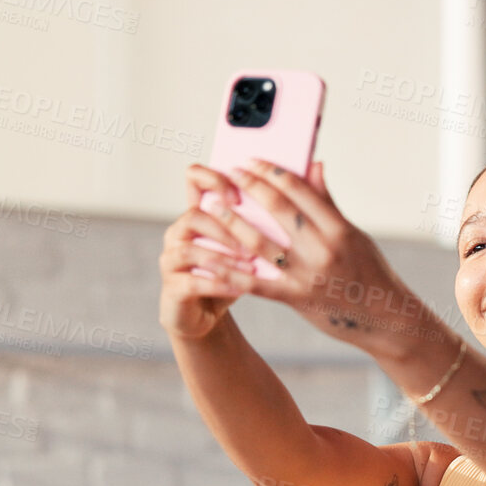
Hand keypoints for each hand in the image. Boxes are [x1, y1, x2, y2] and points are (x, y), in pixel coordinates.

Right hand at [157, 164, 267, 339]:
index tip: (240, 196)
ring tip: (250, 265)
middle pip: (195, 214)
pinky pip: (192, 282)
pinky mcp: (172, 288)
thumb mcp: (254, 244)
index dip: (214, 180)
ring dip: (224, 256)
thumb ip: (274, 213)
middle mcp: (179, 231)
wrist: (206, 313)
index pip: (195, 177)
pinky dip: (218, 283)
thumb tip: (314, 172)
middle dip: (227, 227)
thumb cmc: (235, 274)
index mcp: (199, 212)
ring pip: (190, 249)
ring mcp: (171, 259)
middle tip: (255, 240)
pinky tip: (240, 288)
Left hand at [216, 159, 437, 354]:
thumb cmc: (371, 273)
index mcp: (338, 228)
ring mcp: (308, 275)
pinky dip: (230, 271)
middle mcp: (322, 249)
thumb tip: (314, 165)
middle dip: (248, 188)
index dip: (270, 171)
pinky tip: (210, 260)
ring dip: (231, 223)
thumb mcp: (355, 235)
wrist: (385, 319)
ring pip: (259, 243)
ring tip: (213, 208)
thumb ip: (328, 203)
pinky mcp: (295, 298)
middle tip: (228, 175)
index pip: (298, 189)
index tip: (252, 161)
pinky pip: (255, 283)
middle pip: (276, 209)